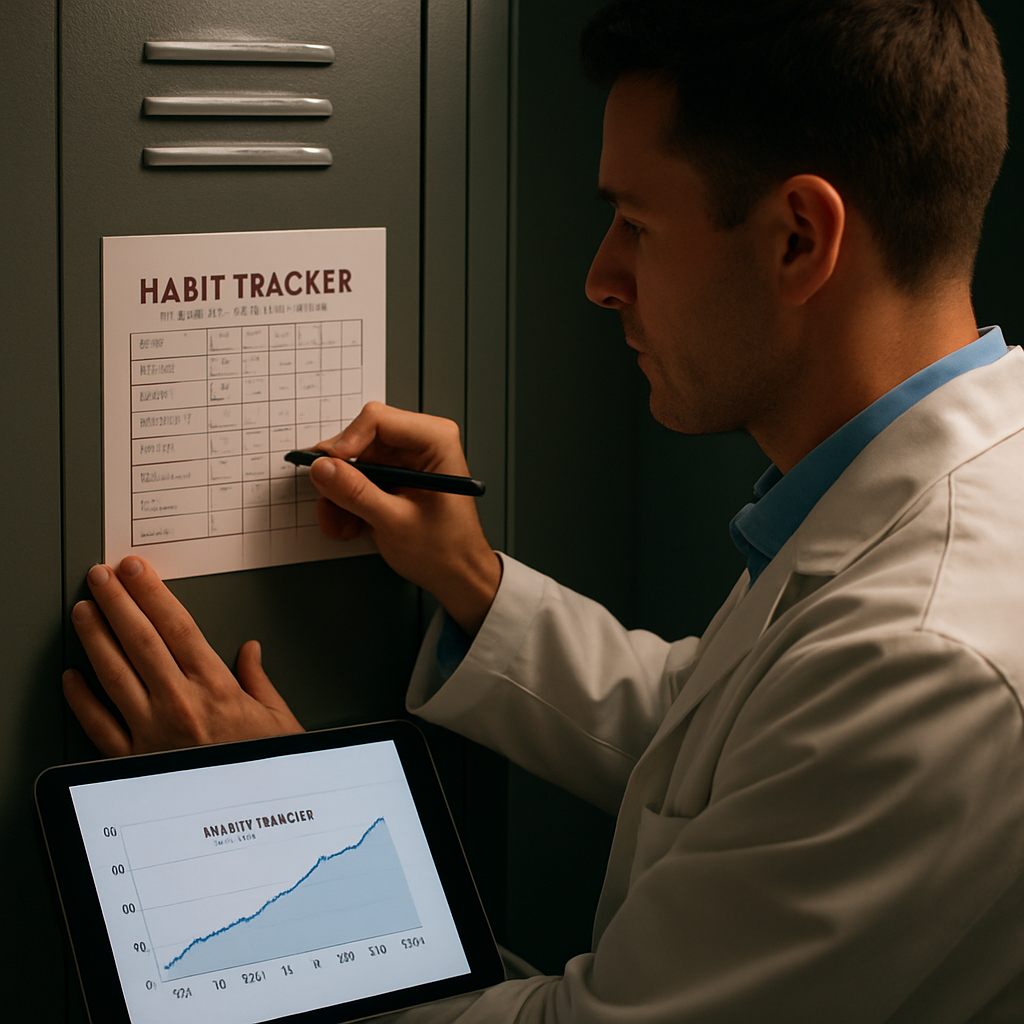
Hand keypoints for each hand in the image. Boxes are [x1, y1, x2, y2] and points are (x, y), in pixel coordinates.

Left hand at [63, 557, 303, 756]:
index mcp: (215, 689)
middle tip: (100, 576)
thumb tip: (250, 651)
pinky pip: (97, 726)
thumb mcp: (279, 721)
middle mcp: (179, 705)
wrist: (253, 826)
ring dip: (94, 638)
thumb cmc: (267, 772)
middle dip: (117, 602)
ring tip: (83, 610)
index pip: (177, 628)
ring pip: (113, 674)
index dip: (153, 594)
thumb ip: (259, 682)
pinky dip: (80, 700)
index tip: (137, 571)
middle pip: (139, 641)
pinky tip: (71, 677)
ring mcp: (150, 733)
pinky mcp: (131, 762)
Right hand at [310, 402, 501, 635]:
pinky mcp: (393, 479)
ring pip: (352, 464)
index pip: (377, 420)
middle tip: (327, 502)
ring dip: (339, 496)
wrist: (458, 576)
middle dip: (340, 476)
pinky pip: (357, 481)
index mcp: (435, 441)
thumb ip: (356, 493)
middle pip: (359, 441)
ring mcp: (404, 461)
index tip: (327, 468)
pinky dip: (347, 503)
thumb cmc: (447, 550)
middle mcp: (420, 444)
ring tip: (339, 525)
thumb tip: (323, 468)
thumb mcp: (395, 523)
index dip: (346, 442)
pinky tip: (350, 526)